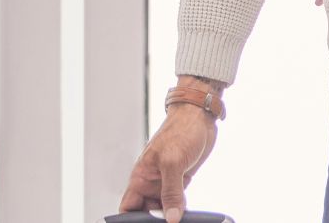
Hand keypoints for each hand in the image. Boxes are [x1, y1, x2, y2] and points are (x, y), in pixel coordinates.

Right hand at [117, 104, 218, 222]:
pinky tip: (187, 214)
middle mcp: (152, 182)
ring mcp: (167, 181)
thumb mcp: (173, 162)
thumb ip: (171, 192)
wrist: (200, 116)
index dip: (131, 220)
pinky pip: (178, 201)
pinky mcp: (182, 180)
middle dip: (154, 219)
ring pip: (164, 208)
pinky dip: (182, 209)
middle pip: (146, 211)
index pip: (128, 207)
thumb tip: (171, 217)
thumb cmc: (181, 130)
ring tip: (179, 219)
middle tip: (168, 222)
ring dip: (170, 215)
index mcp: (141, 176)